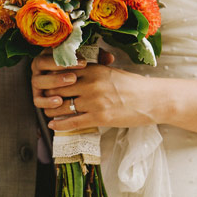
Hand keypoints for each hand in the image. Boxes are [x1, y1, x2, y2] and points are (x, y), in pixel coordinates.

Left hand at [32, 53, 160, 130]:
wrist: (153, 100)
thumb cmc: (133, 86)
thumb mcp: (111, 72)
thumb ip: (93, 71)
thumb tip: (76, 72)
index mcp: (93, 70)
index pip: (62, 73)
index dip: (50, 79)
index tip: (46, 83)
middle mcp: (91, 84)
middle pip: (57, 89)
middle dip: (47, 95)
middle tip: (44, 99)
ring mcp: (94, 101)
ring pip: (62, 106)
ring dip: (51, 111)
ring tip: (48, 113)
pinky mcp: (99, 117)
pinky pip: (73, 122)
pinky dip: (60, 125)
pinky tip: (53, 126)